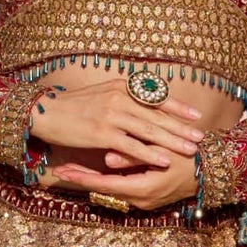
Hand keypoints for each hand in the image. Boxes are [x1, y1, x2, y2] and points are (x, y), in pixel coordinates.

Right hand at [26, 76, 201, 173]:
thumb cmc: (73, 106)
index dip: (178, 107)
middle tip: (200, 136)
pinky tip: (163, 160)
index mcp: (121, 86)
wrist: (46, 112)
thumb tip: (142, 100)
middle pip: (158, 115)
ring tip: (189, 149)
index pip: (156, 97)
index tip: (196, 115)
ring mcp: (112, 115)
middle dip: (181, 127)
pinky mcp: (102, 133)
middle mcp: (120, 98)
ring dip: (172, 141)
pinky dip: (149, 153)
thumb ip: (123, 96)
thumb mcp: (101, 93)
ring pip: (149, 130)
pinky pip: (131, 145)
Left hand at [48, 153, 200, 212]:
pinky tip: (95, 171)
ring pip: (111, 190)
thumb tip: (107, 158)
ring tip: (72, 169)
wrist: (213, 172)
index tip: (62, 171)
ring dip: (92, 180)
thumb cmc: (190, 158)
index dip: (82, 177)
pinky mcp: (148, 196)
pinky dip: (107, 180)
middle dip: (82, 179)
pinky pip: (121, 189)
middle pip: (103, 190)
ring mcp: (144, 201)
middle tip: (59, 170)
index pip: (104, 185)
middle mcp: (141, 199)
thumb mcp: (163, 153)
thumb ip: (134, 155)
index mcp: (144, 188)